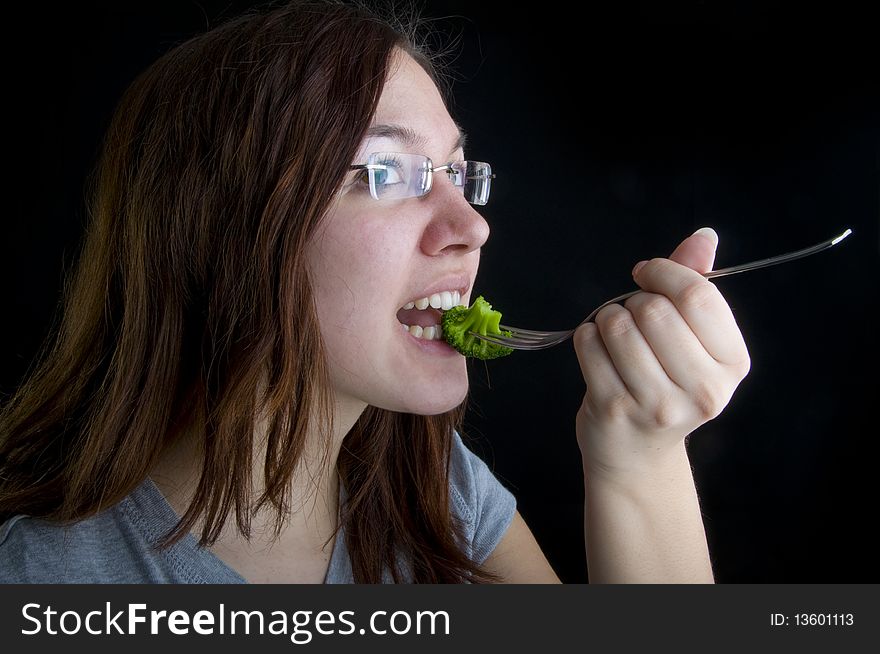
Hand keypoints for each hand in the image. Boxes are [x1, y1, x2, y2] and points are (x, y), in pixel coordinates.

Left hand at [573, 228, 750, 476]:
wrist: (637, 453)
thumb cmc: (665, 383)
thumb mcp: (693, 340)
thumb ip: (697, 285)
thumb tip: (704, 236)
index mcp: (733, 364)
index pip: (698, 296)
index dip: (664, 272)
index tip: (646, 273)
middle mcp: (704, 390)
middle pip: (655, 310)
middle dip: (634, 300)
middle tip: (632, 317)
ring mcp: (658, 405)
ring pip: (618, 325)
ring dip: (607, 318)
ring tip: (614, 334)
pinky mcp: (614, 409)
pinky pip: (589, 345)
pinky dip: (586, 336)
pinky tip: (597, 351)